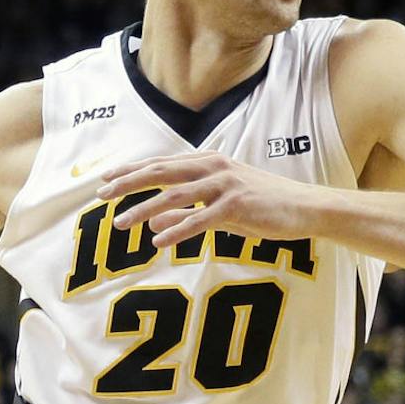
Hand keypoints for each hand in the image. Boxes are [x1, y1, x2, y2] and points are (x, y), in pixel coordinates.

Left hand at [100, 152, 324, 247]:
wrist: (304, 209)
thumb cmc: (262, 208)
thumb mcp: (219, 209)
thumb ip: (185, 211)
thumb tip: (152, 218)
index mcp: (207, 163)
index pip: (160, 164)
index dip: (131, 171)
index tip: (105, 180)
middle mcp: (213, 168)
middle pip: (160, 173)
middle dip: (127, 184)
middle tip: (100, 195)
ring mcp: (224, 185)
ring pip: (174, 196)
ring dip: (143, 210)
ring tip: (120, 224)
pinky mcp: (237, 207)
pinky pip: (201, 220)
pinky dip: (177, 230)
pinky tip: (158, 241)